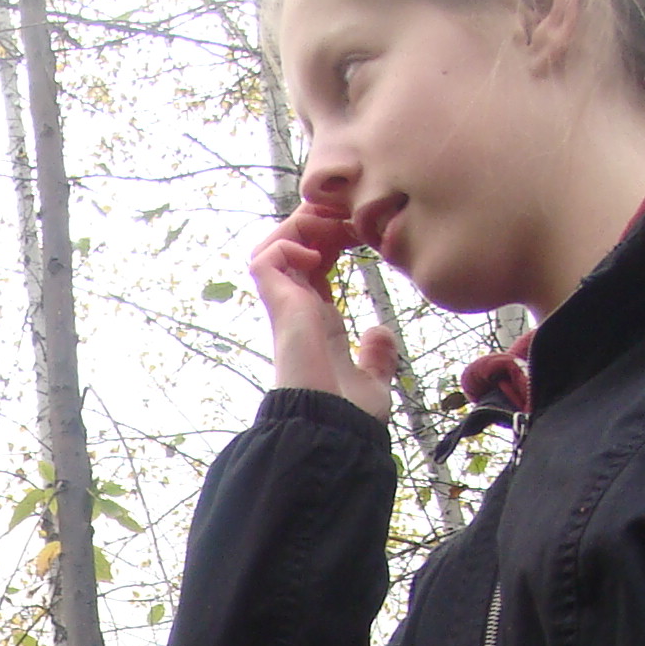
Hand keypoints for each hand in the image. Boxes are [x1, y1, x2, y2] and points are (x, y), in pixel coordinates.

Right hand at [247, 202, 396, 419]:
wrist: (335, 430)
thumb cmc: (350, 416)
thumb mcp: (374, 380)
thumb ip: (377, 358)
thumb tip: (379, 333)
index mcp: (319, 324)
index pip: (317, 269)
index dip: (334, 242)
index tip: (362, 232)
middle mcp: (298, 312)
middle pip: (293, 250)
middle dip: (318, 223)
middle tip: (349, 214)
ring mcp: (285, 309)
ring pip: (272, 247)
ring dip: (301, 226)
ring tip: (333, 224)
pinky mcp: (278, 308)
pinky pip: (265, 260)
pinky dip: (288, 246)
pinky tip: (319, 257)